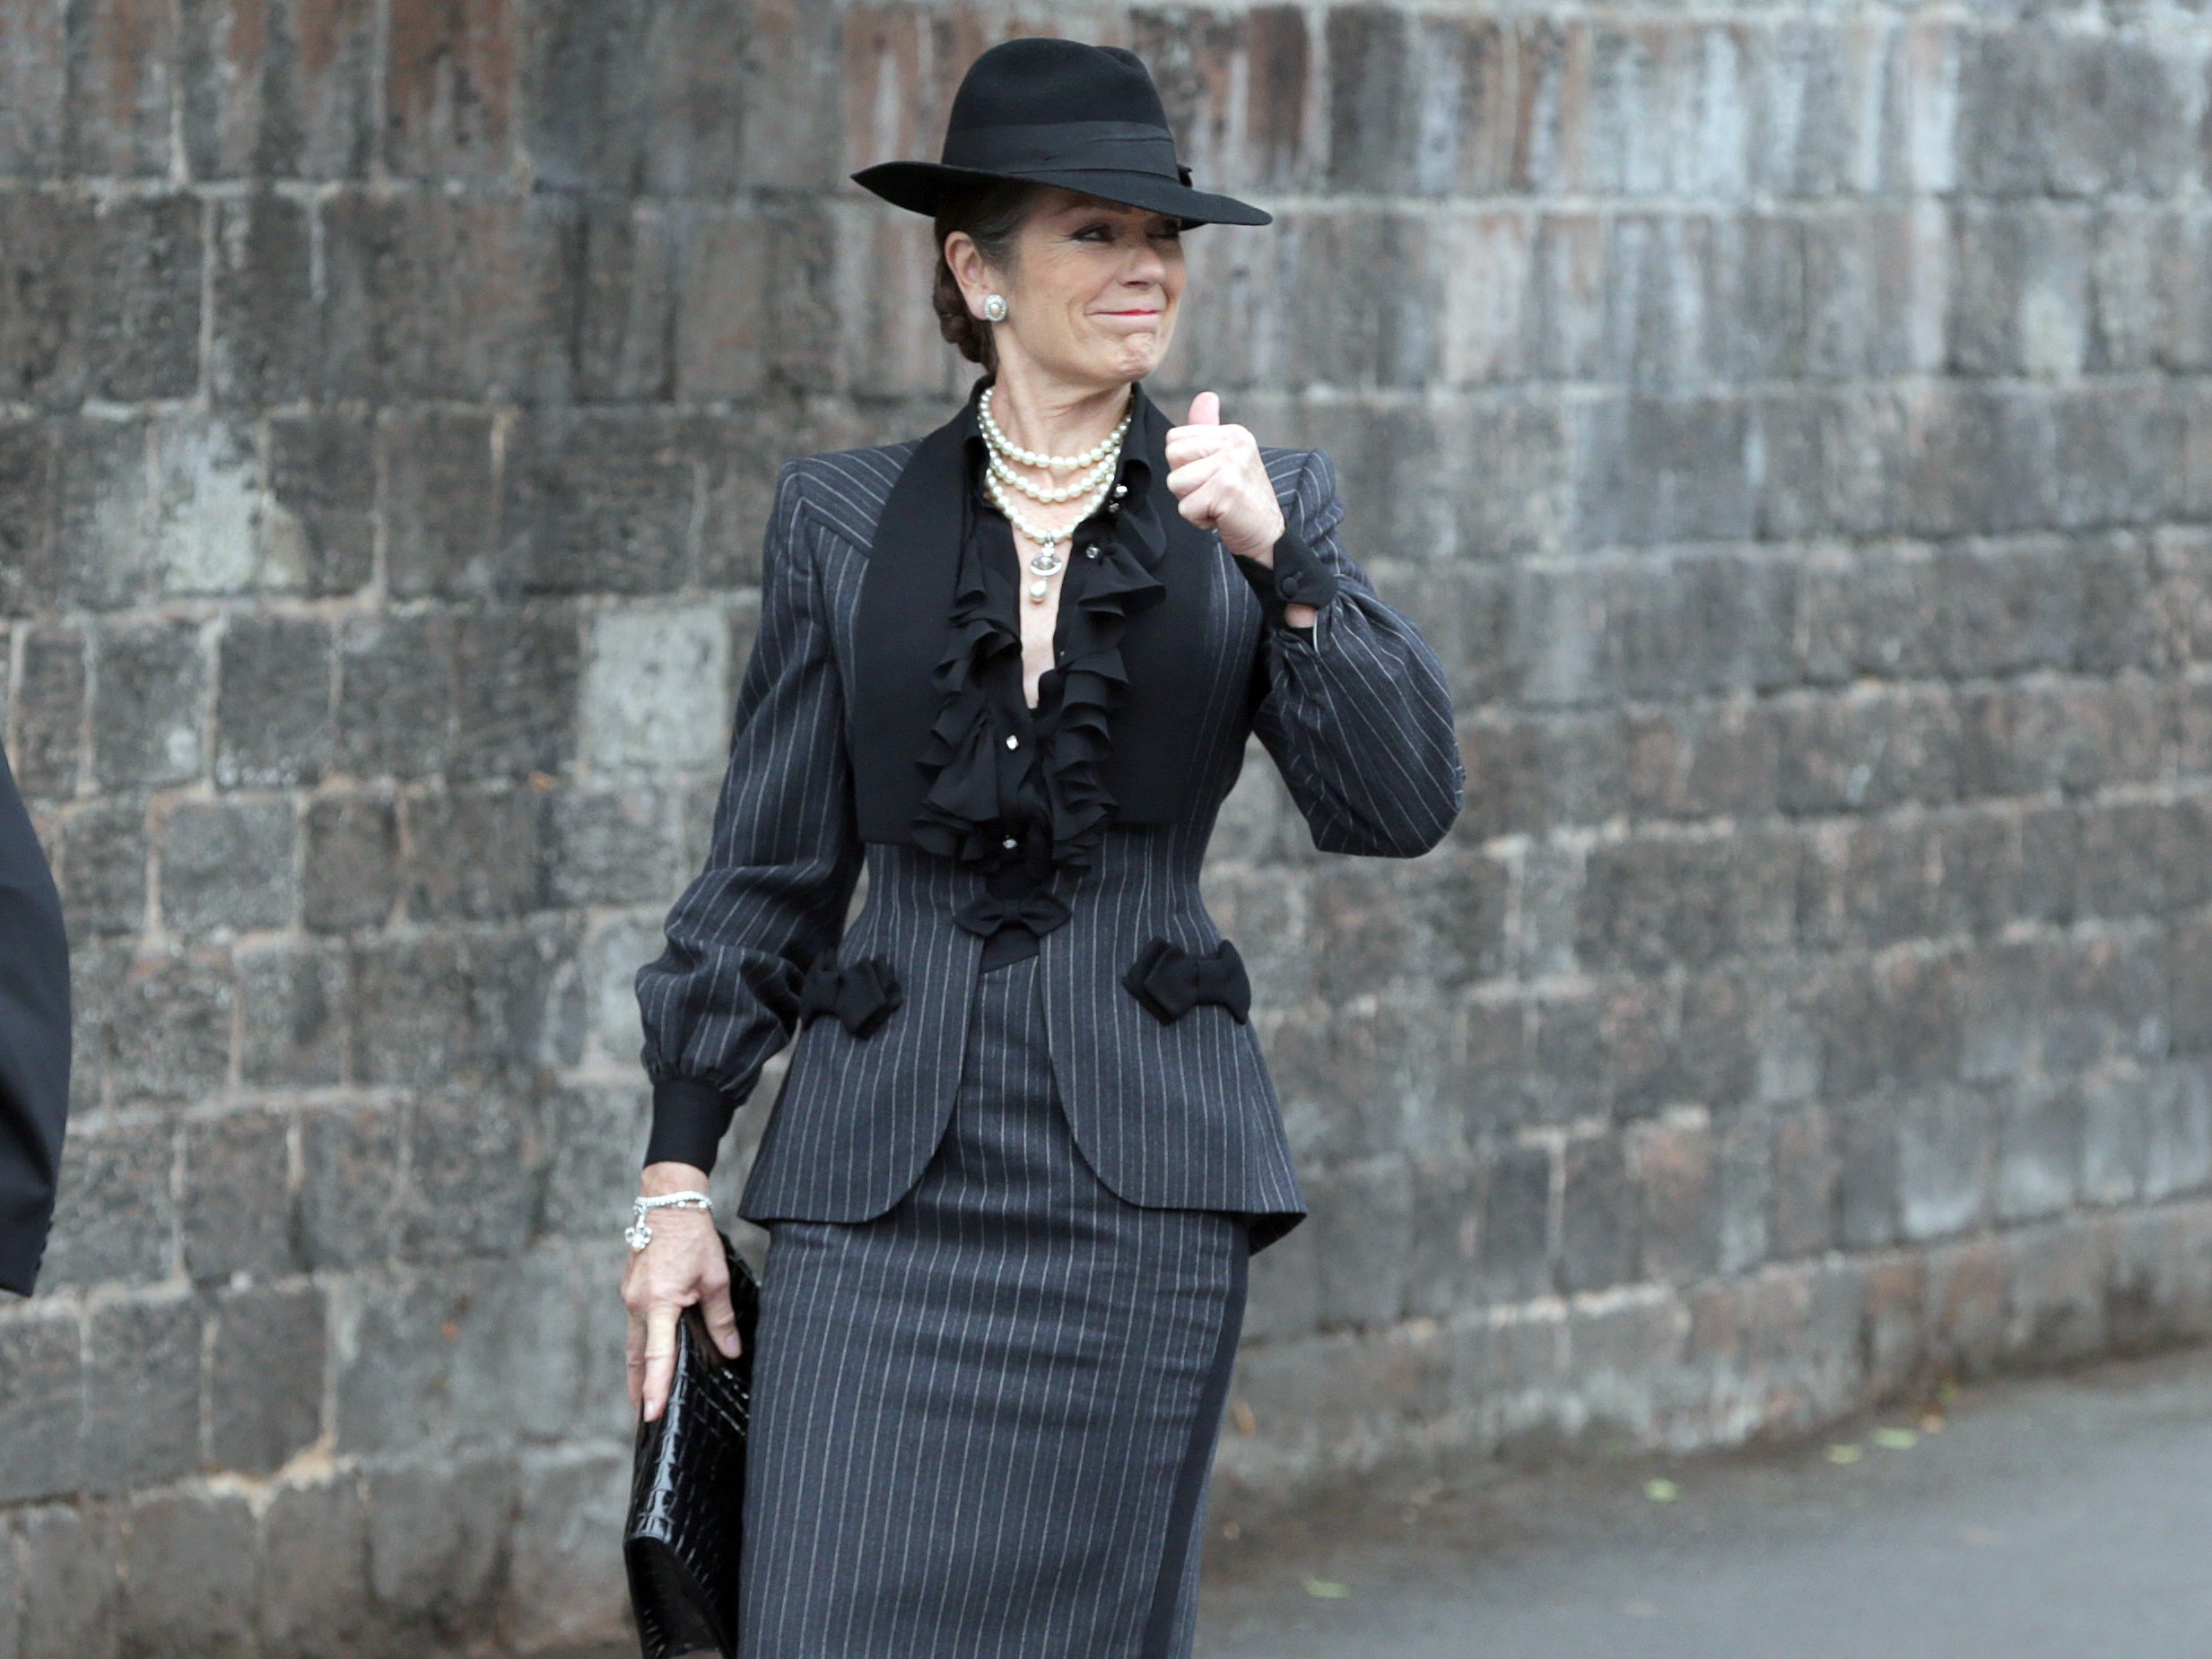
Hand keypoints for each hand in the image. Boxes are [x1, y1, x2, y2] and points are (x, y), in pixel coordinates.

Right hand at [621, 1161, 741, 1423]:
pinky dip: (643, 1343)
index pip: (657, 1356)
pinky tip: (653, 1352)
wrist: (668, 1203)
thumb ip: (721, 1317)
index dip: (655, 1387)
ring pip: (634, 1341)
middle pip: (637, 1356)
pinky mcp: (632, 1289)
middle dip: (639, 1388)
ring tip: (645, 1394)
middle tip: (645, 1417)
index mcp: (659, 1303)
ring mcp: (631, 1297)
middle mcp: (638, 1304)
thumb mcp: (715, 1277)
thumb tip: (731, 1350)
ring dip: (639, 1368)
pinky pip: (637, 1324)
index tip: (651, 1414)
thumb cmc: (693, 1237)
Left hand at [1165, 392, 1284, 563]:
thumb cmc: (1241, 500)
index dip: (1184, 466)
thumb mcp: (1225, 460)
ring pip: (1175, 482)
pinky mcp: (1228, 489)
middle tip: (1213, 493)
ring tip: (1217, 504)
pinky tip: (1221, 517)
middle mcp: (1235, 442)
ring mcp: (1232, 464)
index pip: (1174, 439)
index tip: (1210, 478)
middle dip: (1184, 483)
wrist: (1268, 535)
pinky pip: (1185, 507)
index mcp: (1232, 433)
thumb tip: (1205, 396)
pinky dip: (1199, 520)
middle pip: (1172, 456)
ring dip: (1191, 503)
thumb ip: (1208, 431)